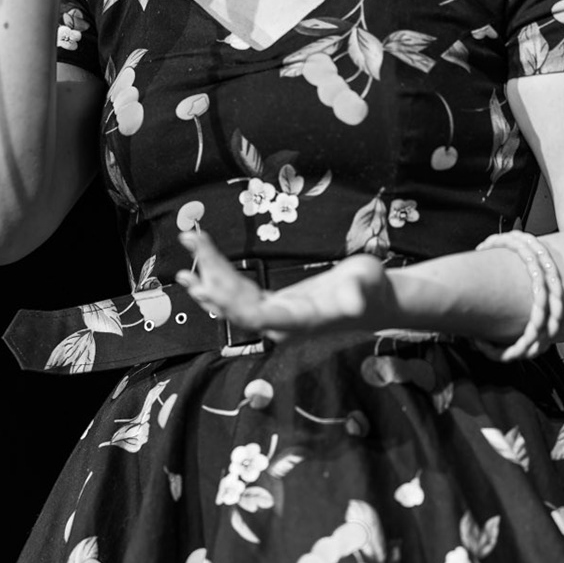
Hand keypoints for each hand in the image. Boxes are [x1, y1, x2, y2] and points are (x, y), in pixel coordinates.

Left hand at [175, 228, 392, 340]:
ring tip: (187, 246)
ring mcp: (274, 317)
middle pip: (234, 305)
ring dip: (206, 275)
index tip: (207, 278)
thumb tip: (354, 301)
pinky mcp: (272, 307)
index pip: (254, 316)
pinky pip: (237, 299)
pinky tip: (196, 274)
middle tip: (192, 239)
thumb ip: (358, 293)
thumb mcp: (368, 284)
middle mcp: (280, 324)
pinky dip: (216, 284)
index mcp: (298, 321)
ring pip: (231, 302)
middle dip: (210, 274)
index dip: (228, 301)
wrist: (376, 302)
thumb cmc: (373, 290)